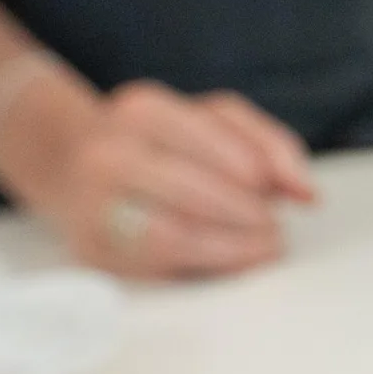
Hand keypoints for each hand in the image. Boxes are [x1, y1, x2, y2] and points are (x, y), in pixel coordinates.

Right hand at [35, 80, 314, 278]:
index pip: (221, 144)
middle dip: (250, 216)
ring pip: (177, 232)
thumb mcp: (211, 124)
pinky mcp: (94, 248)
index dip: (266, 173)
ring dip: (235, 247)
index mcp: (146, 109)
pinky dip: (207, 264)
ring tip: (260, 247)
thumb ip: (265, 144)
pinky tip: (228, 261)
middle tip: (274, 230)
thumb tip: (306, 192)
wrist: (67, 165)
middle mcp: (112, 150)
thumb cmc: (160, 147)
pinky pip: (160, 263)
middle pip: (198, 190)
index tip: (292, 196)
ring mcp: (94, 201)